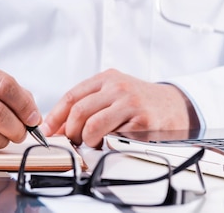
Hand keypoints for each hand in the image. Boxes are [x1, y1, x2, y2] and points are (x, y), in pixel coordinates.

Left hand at [41, 69, 198, 147]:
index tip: (47, 131)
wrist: (176, 106)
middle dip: (70, 131)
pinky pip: (113, 137)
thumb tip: (58, 126)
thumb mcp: (115, 92)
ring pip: (93, 125)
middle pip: (79, 111)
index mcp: (107, 78)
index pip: (72, 96)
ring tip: (91, 144)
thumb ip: (90, 103)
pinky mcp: (142, 121)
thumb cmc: (140, 102)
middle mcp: (118, 87)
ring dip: (86, 141)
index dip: (56, 116)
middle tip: (73, 142)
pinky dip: (104, 146)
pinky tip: (107, 145)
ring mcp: (130, 103)